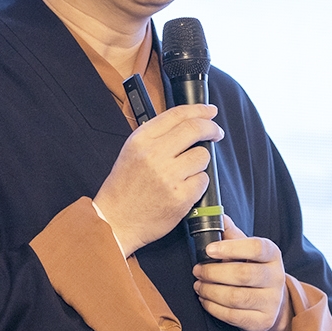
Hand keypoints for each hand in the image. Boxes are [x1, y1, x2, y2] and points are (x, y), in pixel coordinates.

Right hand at [93, 104, 223, 256]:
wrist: (115, 221)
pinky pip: (203, 181)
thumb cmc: (124, 188)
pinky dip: (197, 185)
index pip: (177, 114)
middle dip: (211, 129)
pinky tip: (183, 190)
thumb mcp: (132, 152)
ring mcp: (168, 176)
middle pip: (195, 129)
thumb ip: (158, 135)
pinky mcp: (180, 196)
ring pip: (202, 156)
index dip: (199, 109)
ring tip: (185, 173)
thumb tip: (189, 122)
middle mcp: (154, 154)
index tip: (210, 111)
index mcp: (141, 140)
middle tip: (216, 133)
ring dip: (199, 163)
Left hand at [193, 216, 290, 330]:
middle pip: (243, 274)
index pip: (256, 247)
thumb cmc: (252, 270)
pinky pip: (233, 316)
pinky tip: (204, 300)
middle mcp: (276, 277)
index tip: (208, 250)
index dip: (231, 248)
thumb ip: (232, 234)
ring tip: (198, 285)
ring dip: (210, 291)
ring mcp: (272, 301)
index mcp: (272, 254)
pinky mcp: (263, 321)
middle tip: (197, 270)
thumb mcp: (246, 251)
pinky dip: (213, 308)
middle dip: (214, 273)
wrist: (270, 304)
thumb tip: (218, 216)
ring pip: (236, 297)